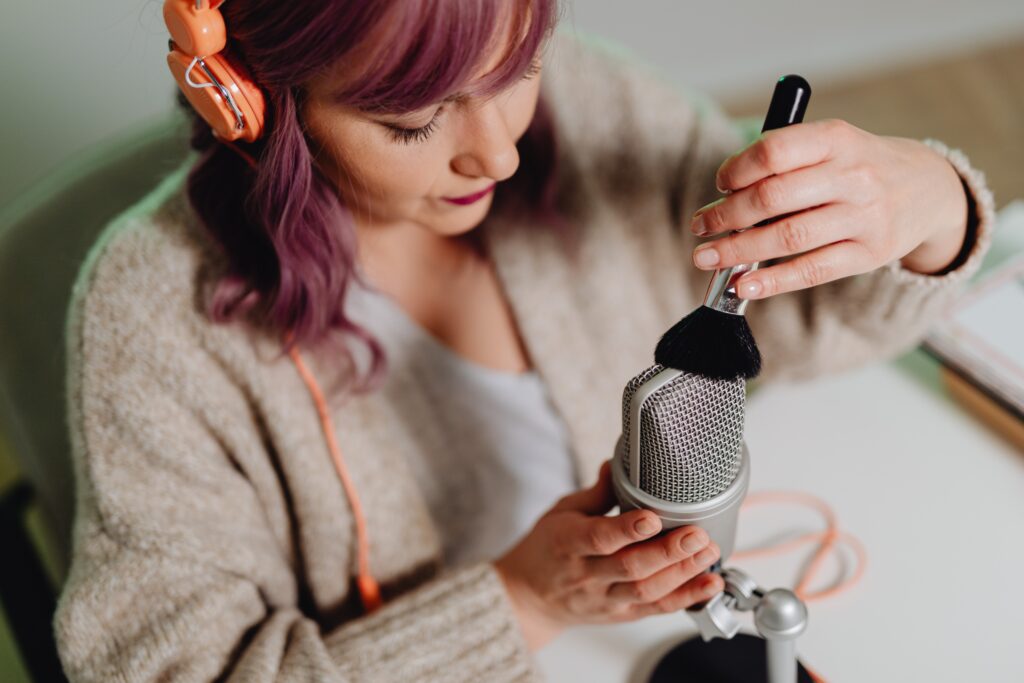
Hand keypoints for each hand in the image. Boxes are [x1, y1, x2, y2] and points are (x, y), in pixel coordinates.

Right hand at [494, 460, 722, 651]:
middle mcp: (586, 575)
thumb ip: (595, 493)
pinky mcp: (620, 615)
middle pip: (630, 567)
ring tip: (708, 553)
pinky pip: (655, 609)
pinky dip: (686, 598)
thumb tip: (618, 465)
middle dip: (668, 551)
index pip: (600, 538)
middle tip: (697, 534)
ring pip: (646, 591)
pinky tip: (709, 583)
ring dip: (683, 573)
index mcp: (568, 543)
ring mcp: (604, 599)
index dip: (628, 529)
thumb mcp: (561, 512)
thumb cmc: (547, 549)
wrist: (528, 596)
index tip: (653, 517)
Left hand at [688, 119, 970, 298]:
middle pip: (774, 197)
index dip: (738, 169)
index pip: (775, 150)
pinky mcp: (868, 254)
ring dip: (738, 250)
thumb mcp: (832, 145)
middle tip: (700, 226)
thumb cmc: (859, 167)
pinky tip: (742, 286)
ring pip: (788, 237)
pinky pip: (812, 271)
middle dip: (727, 215)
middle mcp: (853, 176)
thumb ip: (785, 161)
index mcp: (837, 138)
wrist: (929, 190)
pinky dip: (772, 281)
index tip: (721, 185)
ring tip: (706, 257)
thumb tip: (726, 197)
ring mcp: (864, 217)